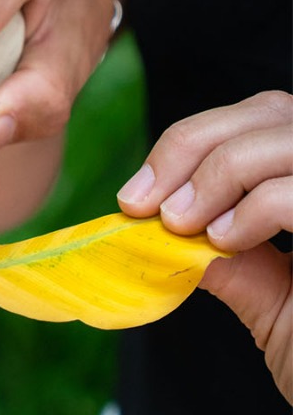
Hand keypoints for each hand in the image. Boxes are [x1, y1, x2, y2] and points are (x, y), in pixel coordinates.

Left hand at [117, 92, 292, 402]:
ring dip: (218, 174)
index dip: (193, 142)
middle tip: (142, 204)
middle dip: (193, 148)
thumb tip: (164, 232)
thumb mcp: (274, 305)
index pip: (264, 119)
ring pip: (287, 135)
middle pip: (274, 109)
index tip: (136, 195)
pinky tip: (224, 241)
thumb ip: (234, 261)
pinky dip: (254, 207)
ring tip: (181, 224)